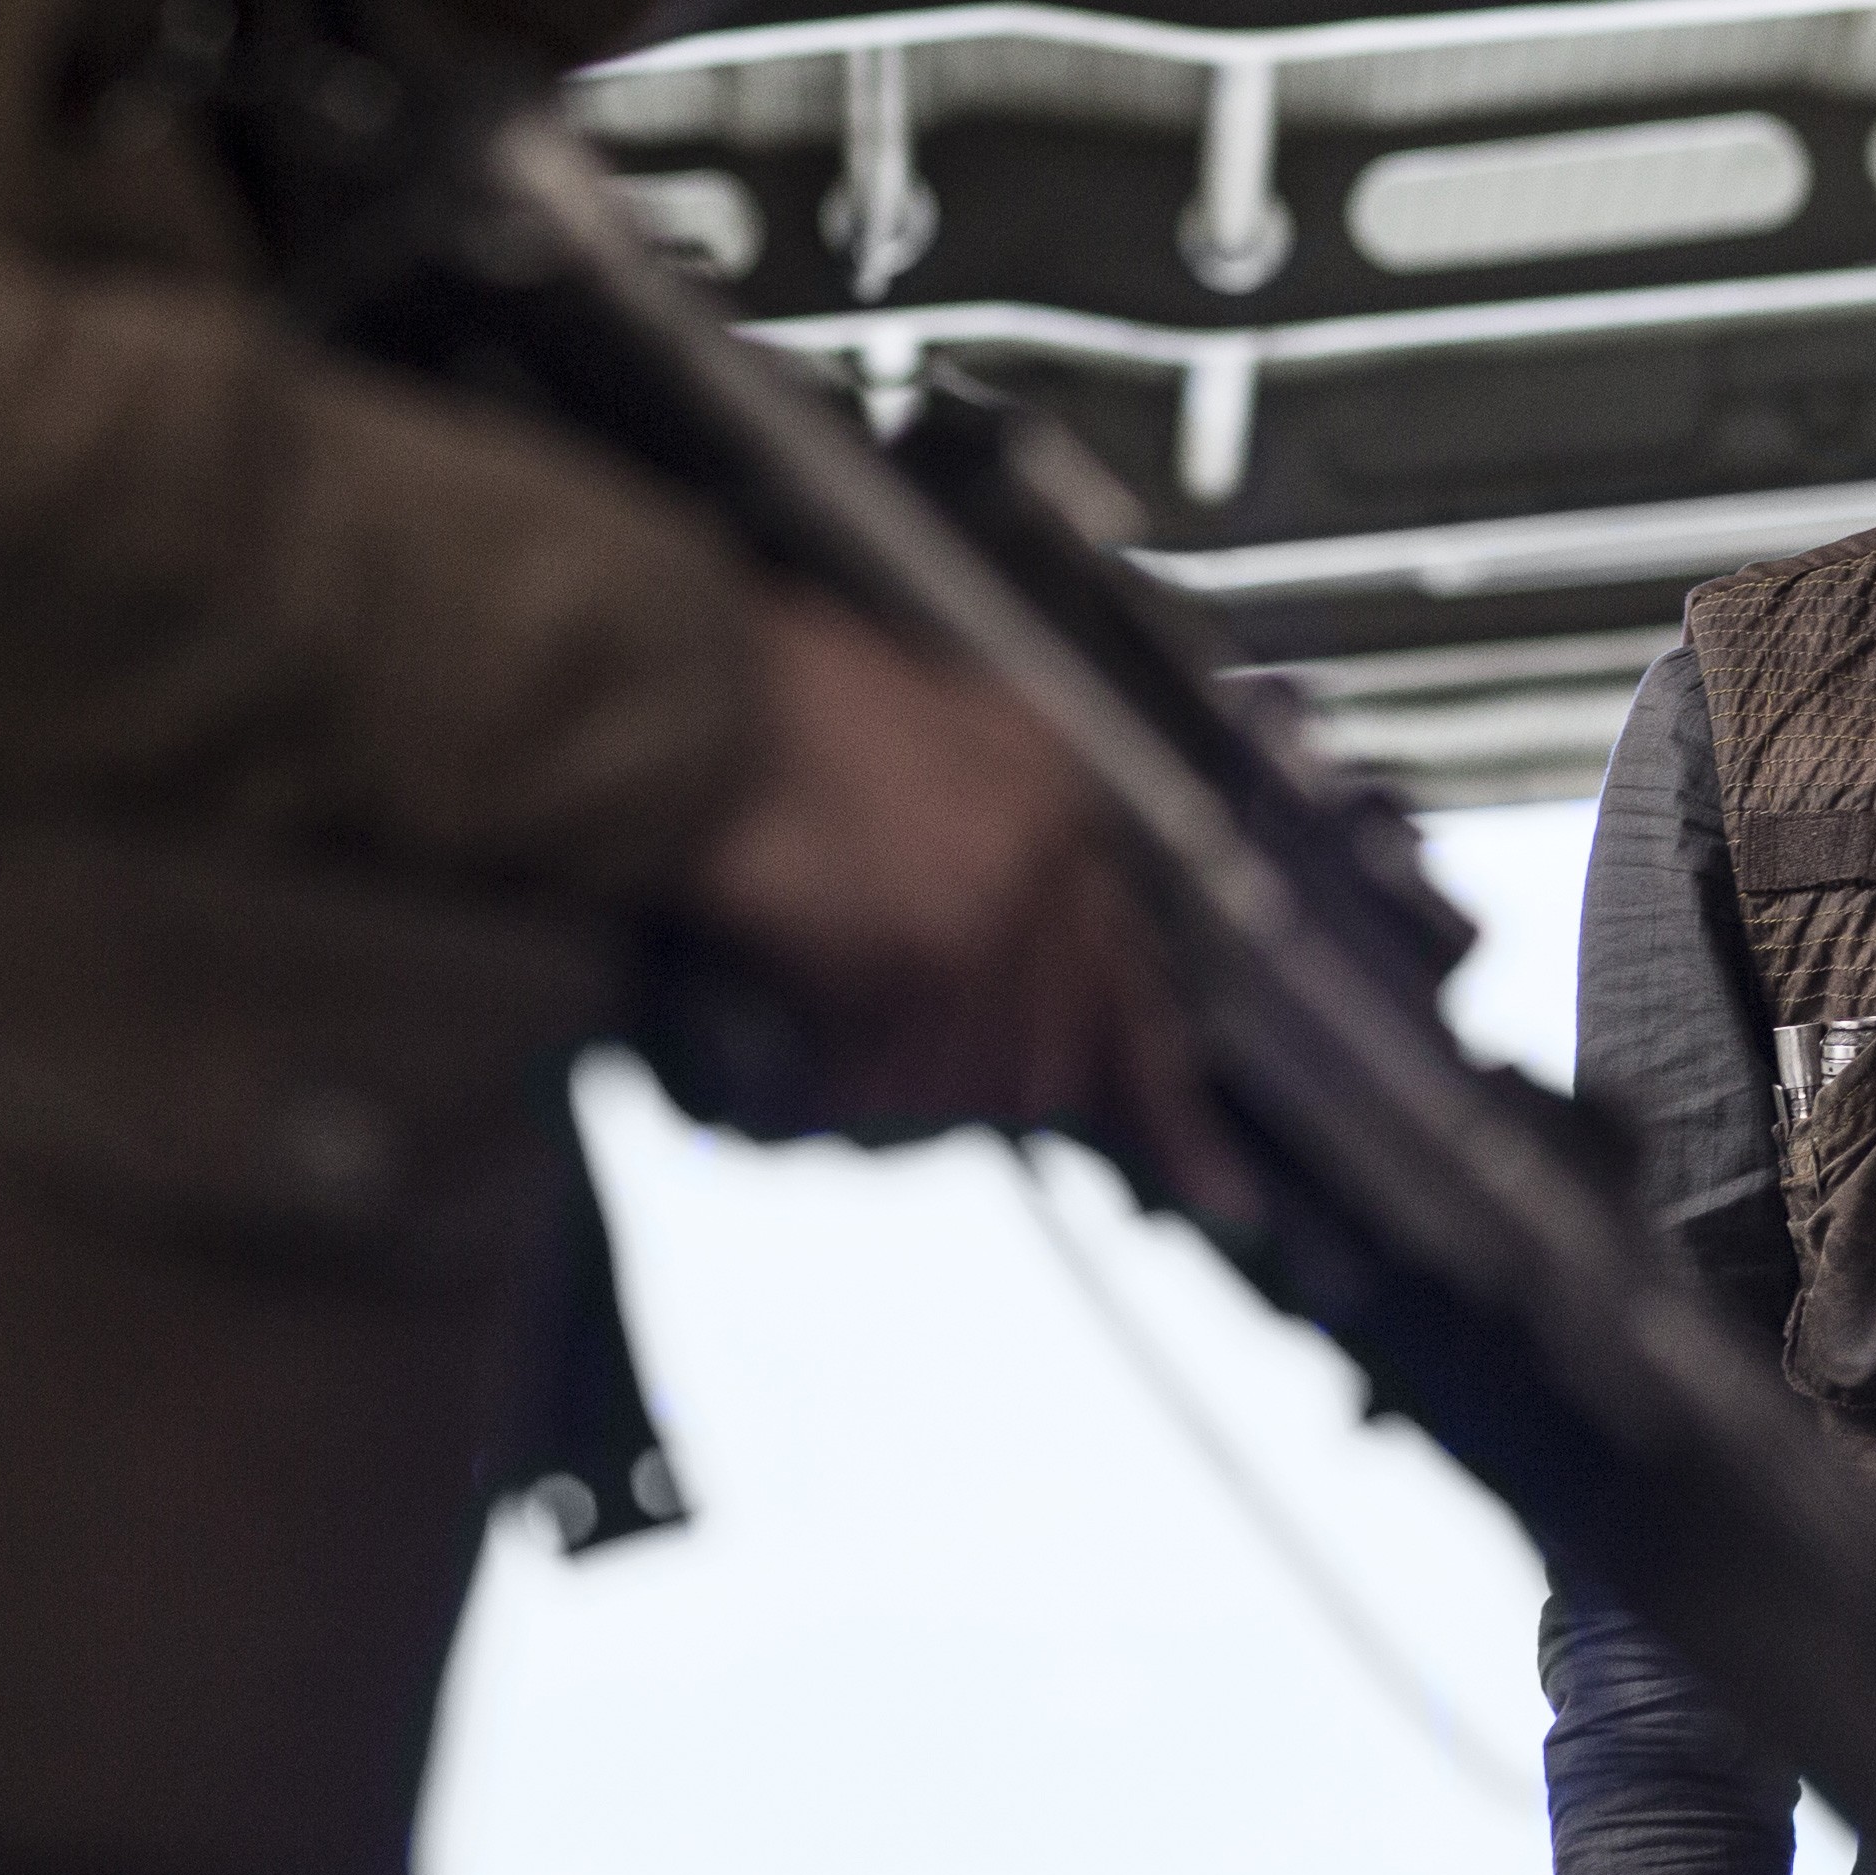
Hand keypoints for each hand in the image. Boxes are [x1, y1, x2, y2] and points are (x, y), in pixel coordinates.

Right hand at [680, 592, 1225, 1192]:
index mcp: (1051, 796)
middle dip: (967, 1097)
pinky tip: (779, 1063)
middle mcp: (1049, 855)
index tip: (1216, 1192)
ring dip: (882, 1097)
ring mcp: (995, 908)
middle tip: (875, 1081)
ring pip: (970, 1086)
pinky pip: (889, 1083)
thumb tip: (978, 968)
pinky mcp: (923, 953)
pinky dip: (826, 1096)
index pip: (1134, 985)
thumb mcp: (904, 748)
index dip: (1166, 1105)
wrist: (659, 682)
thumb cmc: (743, 710)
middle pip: (1052, 1063)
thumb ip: (969, 843)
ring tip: (805, 1055)